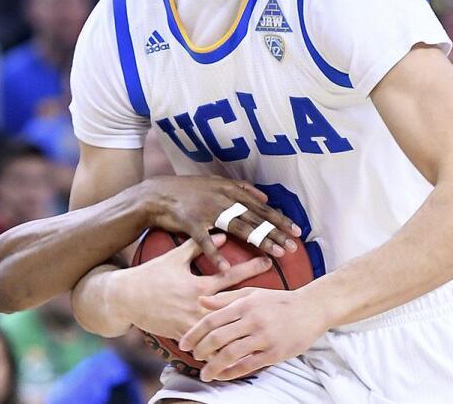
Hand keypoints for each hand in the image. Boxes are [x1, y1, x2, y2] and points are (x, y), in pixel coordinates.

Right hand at [114, 234, 271, 339]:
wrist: (126, 299)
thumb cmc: (151, 274)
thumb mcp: (174, 257)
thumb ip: (198, 245)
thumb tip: (221, 233)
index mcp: (196, 284)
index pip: (229, 275)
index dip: (250, 268)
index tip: (268, 261)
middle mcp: (196, 305)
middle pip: (232, 305)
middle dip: (254, 302)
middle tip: (275, 298)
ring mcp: (190, 322)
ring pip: (221, 330)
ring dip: (240, 329)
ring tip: (262, 329)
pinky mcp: (183, 335)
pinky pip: (205, 344)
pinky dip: (220, 346)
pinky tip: (236, 349)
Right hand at [137, 175, 301, 269]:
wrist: (154, 195)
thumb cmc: (187, 192)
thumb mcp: (215, 183)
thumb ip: (240, 189)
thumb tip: (265, 195)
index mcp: (229, 190)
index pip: (260, 207)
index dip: (279, 219)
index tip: (297, 231)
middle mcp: (222, 198)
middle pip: (255, 218)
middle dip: (276, 232)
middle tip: (294, 246)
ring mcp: (207, 210)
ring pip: (239, 227)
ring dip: (259, 241)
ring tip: (275, 254)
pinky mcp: (190, 223)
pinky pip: (205, 242)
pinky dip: (215, 254)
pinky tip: (226, 268)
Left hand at [179, 287, 326, 381]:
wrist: (312, 308)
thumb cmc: (279, 301)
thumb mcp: (252, 293)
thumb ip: (225, 298)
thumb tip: (200, 301)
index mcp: (245, 304)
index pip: (212, 320)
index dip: (194, 334)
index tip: (183, 344)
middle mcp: (253, 320)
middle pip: (217, 338)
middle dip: (200, 350)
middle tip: (193, 357)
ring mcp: (264, 337)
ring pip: (231, 354)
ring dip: (213, 366)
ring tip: (205, 373)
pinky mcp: (275, 353)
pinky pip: (248, 365)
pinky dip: (232, 373)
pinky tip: (223, 375)